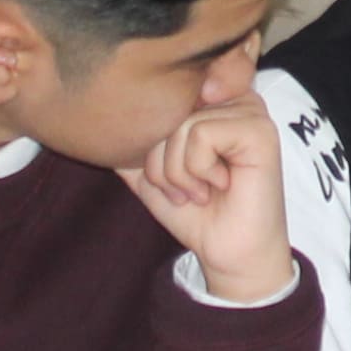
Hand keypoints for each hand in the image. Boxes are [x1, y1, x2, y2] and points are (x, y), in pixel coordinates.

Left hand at [116, 92, 294, 306]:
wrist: (226, 253)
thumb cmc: (195, 212)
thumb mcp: (148, 171)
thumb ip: (128, 142)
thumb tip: (90, 119)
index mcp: (212, 100)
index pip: (160, 96)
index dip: (154, 142)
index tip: (178, 175)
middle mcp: (233, 97)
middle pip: (168, 111)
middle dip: (162, 162)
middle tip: (187, 190)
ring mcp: (251, 112)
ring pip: (182, 126)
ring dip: (179, 173)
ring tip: (201, 191)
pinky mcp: (260, 132)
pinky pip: (202, 135)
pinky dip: (198, 171)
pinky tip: (220, 186)